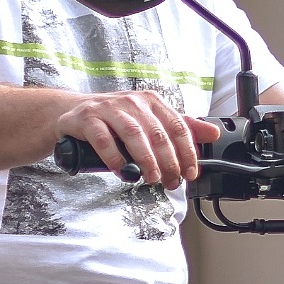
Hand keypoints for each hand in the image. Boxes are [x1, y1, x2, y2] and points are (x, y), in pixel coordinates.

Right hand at [49, 88, 217, 187]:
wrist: (70, 113)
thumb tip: (213, 133)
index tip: (190, 173)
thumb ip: (179, 128)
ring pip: (134, 134)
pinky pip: (103, 138)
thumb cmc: (114, 121)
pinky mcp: (87, 118)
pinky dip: (114, 156)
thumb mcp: (148, 122)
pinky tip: (121, 170)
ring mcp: (108, 108)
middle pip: (158, 132)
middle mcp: (132, 101)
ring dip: (146, 159)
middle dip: (168, 161)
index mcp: (151, 102)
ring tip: (151, 178)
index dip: (187, 152)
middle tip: (171, 181)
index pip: (177, 126)